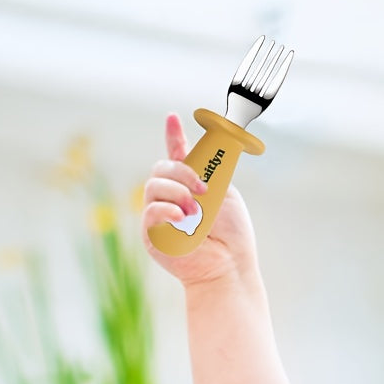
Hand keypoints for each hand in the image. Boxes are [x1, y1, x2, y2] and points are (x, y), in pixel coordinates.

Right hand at [141, 113, 259, 285]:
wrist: (229, 265)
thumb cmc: (231, 234)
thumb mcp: (224, 192)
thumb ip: (207, 169)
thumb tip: (195, 147)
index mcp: (190, 185)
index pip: (177, 154)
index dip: (173, 135)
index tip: (173, 118)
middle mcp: (172, 197)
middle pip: (162, 167)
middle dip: (182, 172)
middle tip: (204, 190)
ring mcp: (159, 214)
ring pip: (154, 185)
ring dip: (177, 192)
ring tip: (196, 210)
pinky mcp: (151, 233)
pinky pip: (151, 209)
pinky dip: (167, 209)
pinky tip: (182, 217)